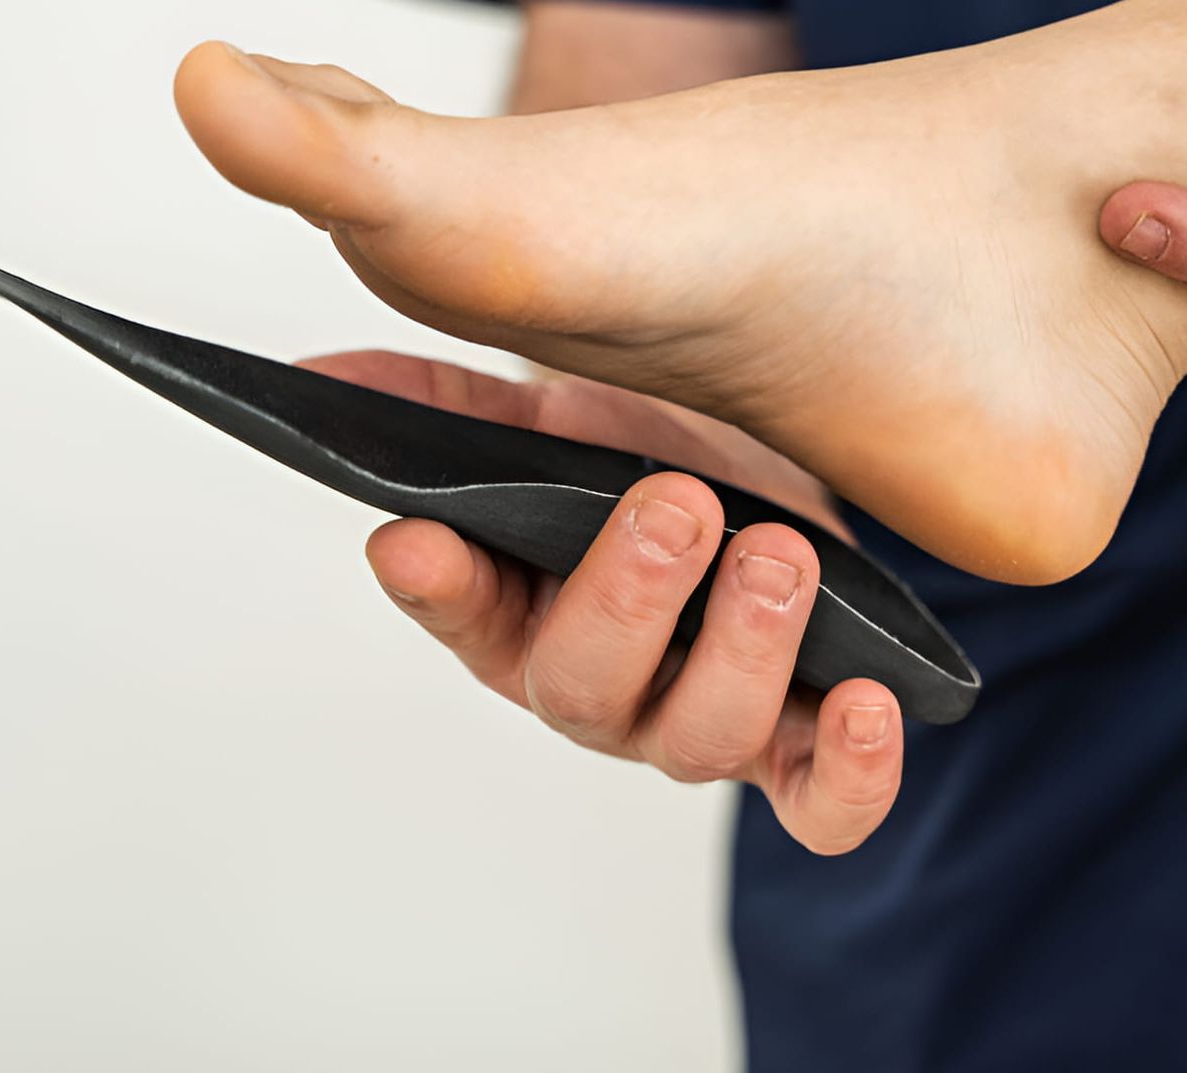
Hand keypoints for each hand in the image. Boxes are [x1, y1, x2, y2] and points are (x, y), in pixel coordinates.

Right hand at [303, 350, 903, 854]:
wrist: (769, 481)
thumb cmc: (644, 461)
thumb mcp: (551, 418)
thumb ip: (446, 404)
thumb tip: (318, 380)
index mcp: (518, 608)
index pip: (457, 608)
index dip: (437, 586)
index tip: (417, 538)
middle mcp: (600, 685)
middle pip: (583, 687)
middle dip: (628, 599)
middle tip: (673, 504)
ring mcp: (696, 722)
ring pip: (701, 737)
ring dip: (742, 649)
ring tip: (776, 556)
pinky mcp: (800, 744)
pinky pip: (821, 806)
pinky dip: (852, 775)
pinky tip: (868, 699)